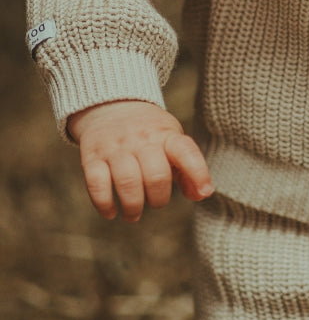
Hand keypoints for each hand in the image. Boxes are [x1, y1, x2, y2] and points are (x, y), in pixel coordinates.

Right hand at [68, 101, 213, 221]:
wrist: (112, 106)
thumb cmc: (151, 134)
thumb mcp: (173, 142)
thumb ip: (189, 169)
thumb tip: (202, 195)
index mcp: (167, 135)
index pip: (186, 152)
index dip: (199, 173)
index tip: (205, 192)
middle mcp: (142, 139)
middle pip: (156, 176)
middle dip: (159, 199)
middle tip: (156, 202)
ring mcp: (116, 147)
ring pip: (127, 182)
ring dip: (133, 206)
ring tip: (134, 214)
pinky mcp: (92, 156)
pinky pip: (96, 184)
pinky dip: (104, 204)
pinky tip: (112, 212)